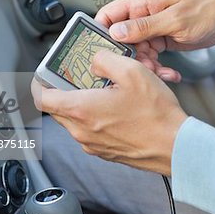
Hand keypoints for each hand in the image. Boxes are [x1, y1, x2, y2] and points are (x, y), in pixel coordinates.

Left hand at [32, 50, 186, 175]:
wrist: (175, 147)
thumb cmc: (156, 115)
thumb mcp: (131, 71)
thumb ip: (105, 61)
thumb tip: (94, 62)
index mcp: (81, 110)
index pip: (42, 98)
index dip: (39, 84)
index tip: (44, 76)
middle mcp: (81, 130)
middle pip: (56, 109)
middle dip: (62, 91)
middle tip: (78, 79)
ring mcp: (91, 144)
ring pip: (72, 120)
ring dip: (80, 105)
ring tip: (102, 93)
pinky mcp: (103, 152)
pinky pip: (88, 131)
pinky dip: (93, 118)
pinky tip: (114, 109)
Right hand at [95, 0, 214, 81]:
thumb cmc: (207, 10)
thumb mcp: (174, 19)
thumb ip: (143, 26)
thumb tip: (116, 31)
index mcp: (141, 2)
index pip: (108, 15)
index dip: (101, 33)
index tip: (103, 52)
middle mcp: (142, 15)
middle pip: (120, 39)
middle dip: (129, 57)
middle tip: (140, 67)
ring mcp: (150, 29)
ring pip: (135, 52)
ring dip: (146, 66)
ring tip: (160, 71)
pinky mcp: (158, 40)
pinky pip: (149, 57)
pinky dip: (157, 67)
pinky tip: (167, 72)